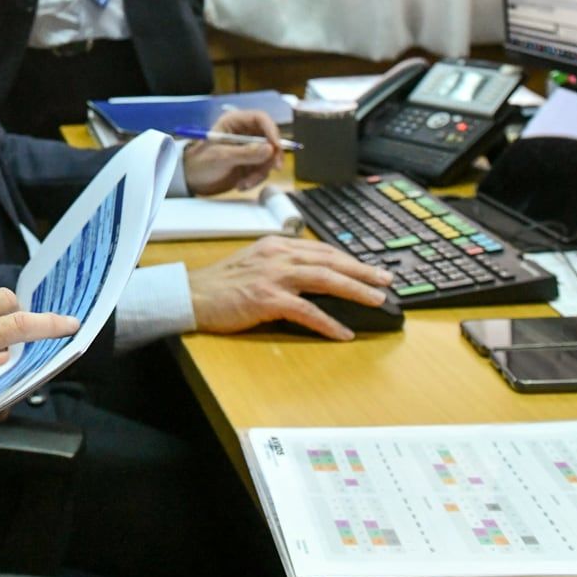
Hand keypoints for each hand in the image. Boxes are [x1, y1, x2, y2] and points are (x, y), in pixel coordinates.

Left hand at [180, 108, 281, 194]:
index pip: (261, 119)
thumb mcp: (221, 157)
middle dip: (270, 157)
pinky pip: (263, 170)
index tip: (277, 147)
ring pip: (269, 158)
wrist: (191, 181)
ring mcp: (249, 149)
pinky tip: (241, 185)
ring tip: (243, 184)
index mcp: (235, 122)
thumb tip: (270, 149)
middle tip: (273, 169)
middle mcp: (245, 133)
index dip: (272, 130)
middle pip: (270, 139)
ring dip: (260, 173)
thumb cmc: (201, 162)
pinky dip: (255, 179)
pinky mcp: (251, 164)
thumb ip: (245, 153)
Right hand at [186, 235, 392, 339]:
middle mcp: (278, 254)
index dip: (349, 259)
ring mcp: (273, 275)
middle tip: (386, 280)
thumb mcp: (254, 263)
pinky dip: (328, 322)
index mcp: (276, 245)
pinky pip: (306, 310)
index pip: (321, 250)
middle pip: (330, 260)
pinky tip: (342, 332)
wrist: (191, 295)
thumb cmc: (220, 285)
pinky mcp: (267, 298)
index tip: (369, 268)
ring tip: (377, 300)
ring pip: (325, 279)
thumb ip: (282, 265)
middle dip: (362, 270)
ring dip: (355, 290)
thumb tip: (314, 280)